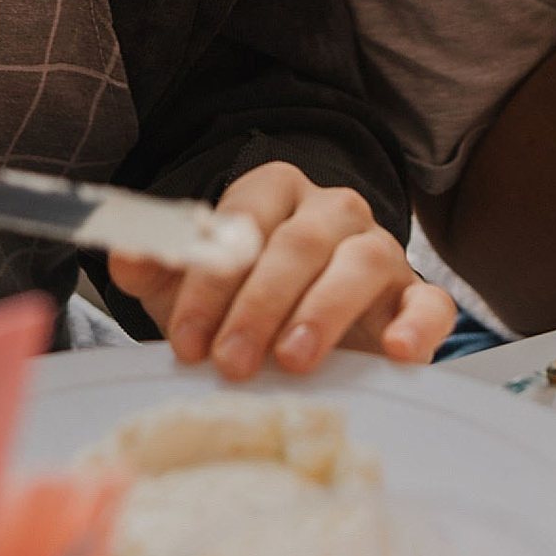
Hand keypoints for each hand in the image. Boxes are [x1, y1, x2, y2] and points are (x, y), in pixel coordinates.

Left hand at [108, 162, 456, 381]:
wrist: (298, 338)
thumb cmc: (241, 307)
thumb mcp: (189, 288)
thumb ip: (155, 265)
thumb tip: (124, 253)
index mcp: (275, 193)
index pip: (244, 219)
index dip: (211, 280)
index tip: (186, 339)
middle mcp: (332, 212)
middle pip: (299, 242)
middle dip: (258, 305)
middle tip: (230, 362)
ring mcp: (379, 250)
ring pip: (362, 262)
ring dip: (323, 312)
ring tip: (292, 360)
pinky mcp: (416, 296)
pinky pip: (430, 301)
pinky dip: (417, 324)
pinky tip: (395, 351)